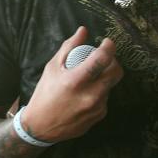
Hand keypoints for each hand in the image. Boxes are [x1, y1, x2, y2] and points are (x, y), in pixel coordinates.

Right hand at [21, 27, 122, 142]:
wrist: (40, 126)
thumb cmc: (44, 94)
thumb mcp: (52, 67)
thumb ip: (69, 47)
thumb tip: (83, 30)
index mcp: (75, 81)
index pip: (102, 59)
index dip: (109, 47)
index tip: (107, 42)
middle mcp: (89, 96)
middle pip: (116, 72)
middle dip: (113, 61)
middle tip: (104, 59)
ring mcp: (96, 108)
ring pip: (110, 85)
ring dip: (104, 78)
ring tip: (90, 78)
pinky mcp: (99, 116)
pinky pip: (105, 98)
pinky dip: (99, 92)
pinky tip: (86, 94)